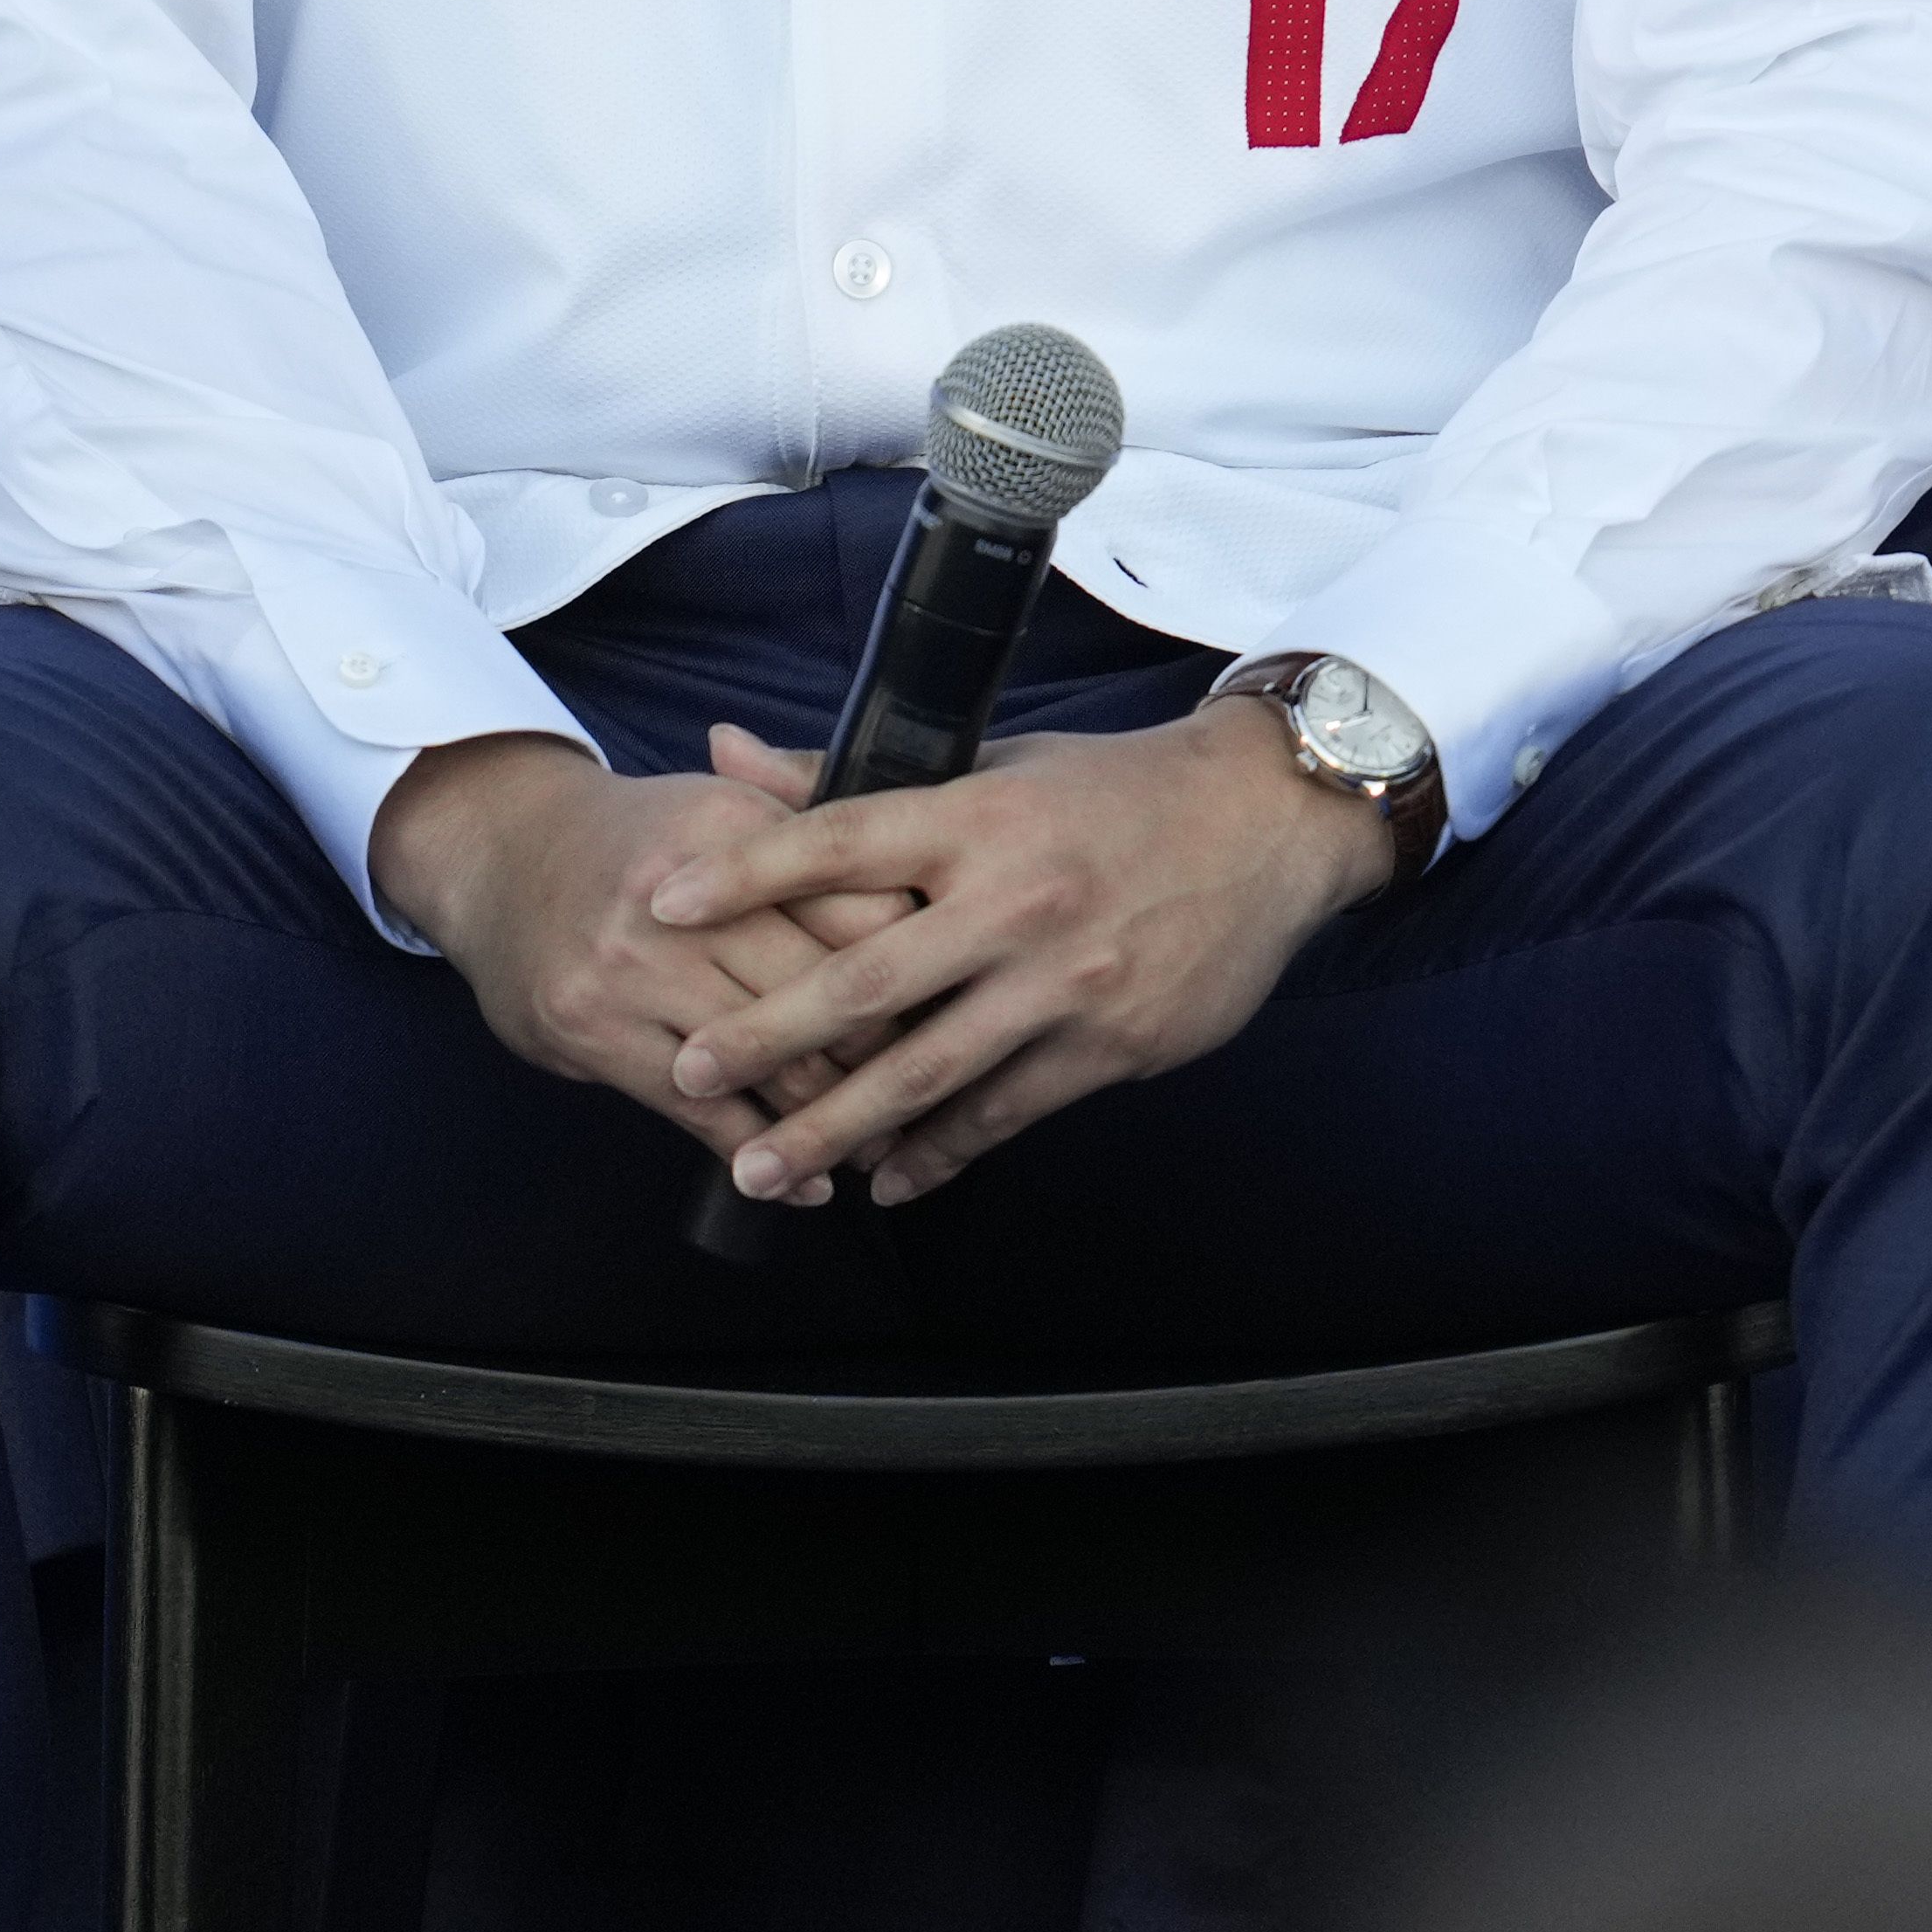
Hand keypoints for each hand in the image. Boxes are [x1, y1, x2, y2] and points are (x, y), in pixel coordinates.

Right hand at [373, 731, 901, 1165]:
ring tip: (882, 1144)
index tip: (966, 1003)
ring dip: (835, 1116)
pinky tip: (805, 1182)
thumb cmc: (648, 839)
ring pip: (769, 1059)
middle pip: (827, 988)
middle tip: (942, 1089)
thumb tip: (927, 897)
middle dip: (893, 1049)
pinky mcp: (593, 1032)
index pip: (865, 907)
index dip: (924, 962)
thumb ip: (826, 842)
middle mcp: (687, 899)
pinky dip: (760, 1155)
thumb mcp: (732, 806)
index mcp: (741, 831)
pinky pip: (697, 1110)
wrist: (504, 852)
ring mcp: (632, 967)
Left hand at [645, 698, 1404, 1211]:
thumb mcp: (995, 764)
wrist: (1269, 824)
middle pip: (868, 981)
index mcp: (980, 817)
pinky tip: (887, 1180)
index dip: (747, 873)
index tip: (663, 906)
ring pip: (929, 1071)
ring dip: (836, 1128)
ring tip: (761, 1168)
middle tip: (689, 1071)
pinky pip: (1004, 1112)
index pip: (841, 840)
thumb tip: (727, 752)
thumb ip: (853, 777)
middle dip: (767, 1035)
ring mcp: (1066, 980)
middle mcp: (1017, 898)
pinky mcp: (1112, 1043)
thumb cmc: (1115, 791)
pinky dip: (939, 1152)